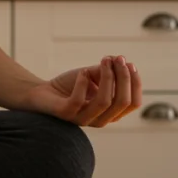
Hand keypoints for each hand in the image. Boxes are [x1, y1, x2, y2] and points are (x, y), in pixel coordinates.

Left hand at [23, 56, 141, 127]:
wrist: (42, 92)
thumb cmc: (71, 85)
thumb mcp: (93, 75)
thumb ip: (108, 70)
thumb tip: (120, 60)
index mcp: (111, 112)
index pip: (133, 103)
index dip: (135, 83)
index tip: (129, 63)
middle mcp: (100, 119)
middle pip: (122, 102)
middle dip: (123, 77)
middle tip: (117, 58)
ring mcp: (83, 119)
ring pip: (104, 102)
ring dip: (107, 77)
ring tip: (103, 60)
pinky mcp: (66, 115)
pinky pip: (79, 100)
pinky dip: (83, 82)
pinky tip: (82, 72)